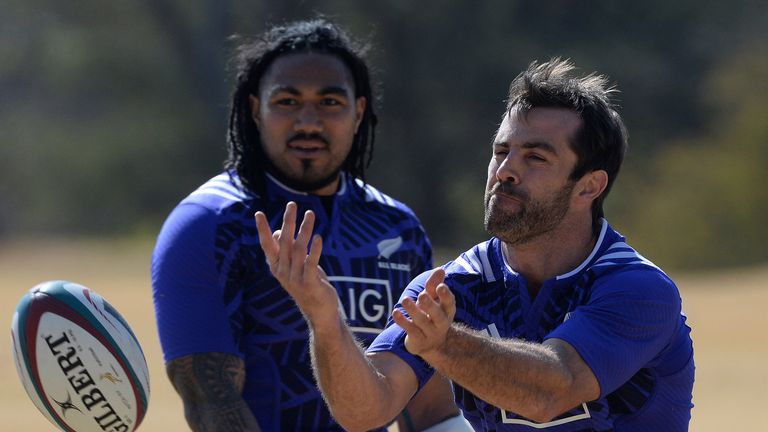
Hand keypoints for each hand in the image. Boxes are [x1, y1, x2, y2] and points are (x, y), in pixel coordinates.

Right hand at [255, 202, 338, 324]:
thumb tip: (276, 232)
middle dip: (288, 222)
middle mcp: (283, 272)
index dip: (262, 230)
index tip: (258, 213)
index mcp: (276, 266)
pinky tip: (318, 237)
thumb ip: (286, 250)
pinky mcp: (309, 283)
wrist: (319, 310)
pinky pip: (311, 263)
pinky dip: (315, 250)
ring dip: (305, 230)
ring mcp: (295, 278)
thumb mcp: (294, 266)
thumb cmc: (306, 283)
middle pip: (284, 242)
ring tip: (310, 214)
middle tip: (292, 204)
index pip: (267, 245)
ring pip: (299, 249)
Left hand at [392, 268, 455, 357]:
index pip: (449, 303)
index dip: (445, 295)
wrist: (430, 344)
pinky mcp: (418, 341)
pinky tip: (395, 312)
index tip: (440, 286)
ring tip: (405, 300)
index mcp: (447, 311)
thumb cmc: (431, 314)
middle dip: (430, 305)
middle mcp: (441, 323)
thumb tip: (440, 269)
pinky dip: (402, 321)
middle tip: (421, 295)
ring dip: (413, 310)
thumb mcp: (433, 300)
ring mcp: (430, 333)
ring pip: (422, 322)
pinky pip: (410, 330)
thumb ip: (434, 285)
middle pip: (437, 315)